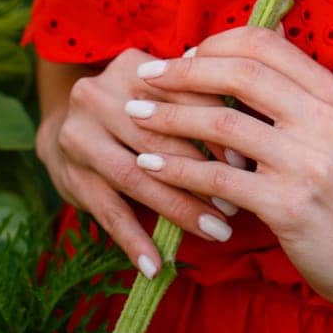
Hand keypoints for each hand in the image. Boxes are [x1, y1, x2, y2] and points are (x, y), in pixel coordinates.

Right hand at [40, 45, 243, 277]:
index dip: (218, 126)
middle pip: (160, 138)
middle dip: (202, 173)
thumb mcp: (163, 92)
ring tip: (217, 232)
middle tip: (238, 203)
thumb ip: (204, 96)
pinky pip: (107, 212)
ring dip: (179, 209)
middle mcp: (99, 95)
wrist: (66, 128)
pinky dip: (134, 241)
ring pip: (138, 177)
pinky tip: (156, 266)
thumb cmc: (138, 109)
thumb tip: (266, 117)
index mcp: (133, 66)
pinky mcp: (70, 176)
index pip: (182, 94)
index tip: (249, 158)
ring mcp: (79, 137)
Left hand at [126, 24, 332, 314]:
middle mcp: (326, 120)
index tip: (183, 56)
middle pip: (242, 73)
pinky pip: (219, 178)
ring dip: (170, 116)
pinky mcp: (289, 206)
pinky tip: (151, 164)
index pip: (267, 44)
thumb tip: (257, 39)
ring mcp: (309, 162)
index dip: (217, 44)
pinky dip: (178, 168)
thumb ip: (296, 93)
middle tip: (143, 77)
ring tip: (135, 115)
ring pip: (223, 121)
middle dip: (183, 71)